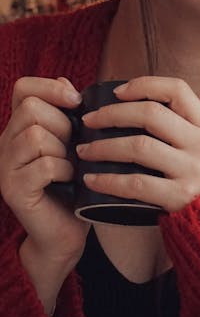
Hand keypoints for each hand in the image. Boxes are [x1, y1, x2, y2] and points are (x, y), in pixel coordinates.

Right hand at [0, 76, 89, 265]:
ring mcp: (5, 166)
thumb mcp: (74, 142)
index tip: (76, 102)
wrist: (65, 232)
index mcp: (21, 126)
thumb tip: (67, 84)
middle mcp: (6, 142)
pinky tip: (69, 180)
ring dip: (63, 149)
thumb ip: (68, 113)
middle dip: (62, 124)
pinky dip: (64, 170)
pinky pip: (43, 165)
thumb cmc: (74, 184)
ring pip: (36, 135)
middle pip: (31, 108)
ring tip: (70, 165)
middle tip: (74, 146)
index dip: (50, 87)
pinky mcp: (13, 189)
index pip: (23, 87)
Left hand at [78, 77, 199, 212]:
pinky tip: (92, 179)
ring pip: (139, 146)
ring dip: (104, 146)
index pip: (177, 90)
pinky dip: (109, 180)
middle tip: (89, 120)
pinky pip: (136, 183)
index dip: (145, 85)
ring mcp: (193, 170)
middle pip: (151, 114)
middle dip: (112, 113)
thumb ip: (179, 128)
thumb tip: (131, 105)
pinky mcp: (180, 197)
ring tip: (84, 151)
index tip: (117, 92)